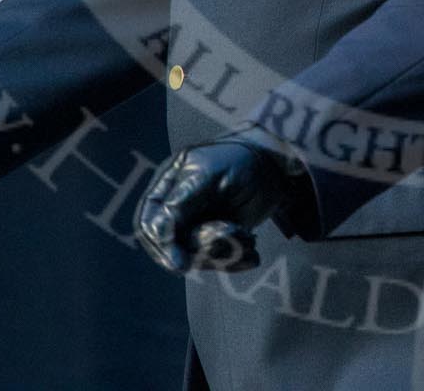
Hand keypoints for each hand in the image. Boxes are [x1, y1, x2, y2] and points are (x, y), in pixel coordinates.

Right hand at [134, 129, 303, 272]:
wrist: (273, 166)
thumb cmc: (241, 161)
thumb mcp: (210, 175)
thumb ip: (182, 201)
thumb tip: (157, 232)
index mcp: (168, 185)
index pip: (150, 222)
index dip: (163, 245)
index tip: (182, 264)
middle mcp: (176, 209)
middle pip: (171, 246)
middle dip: (200, 250)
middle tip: (230, 235)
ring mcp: (195, 227)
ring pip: (196, 258)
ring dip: (225, 252)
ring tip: (247, 235)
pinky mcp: (215, 241)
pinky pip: (216, 262)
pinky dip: (235, 260)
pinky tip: (252, 253)